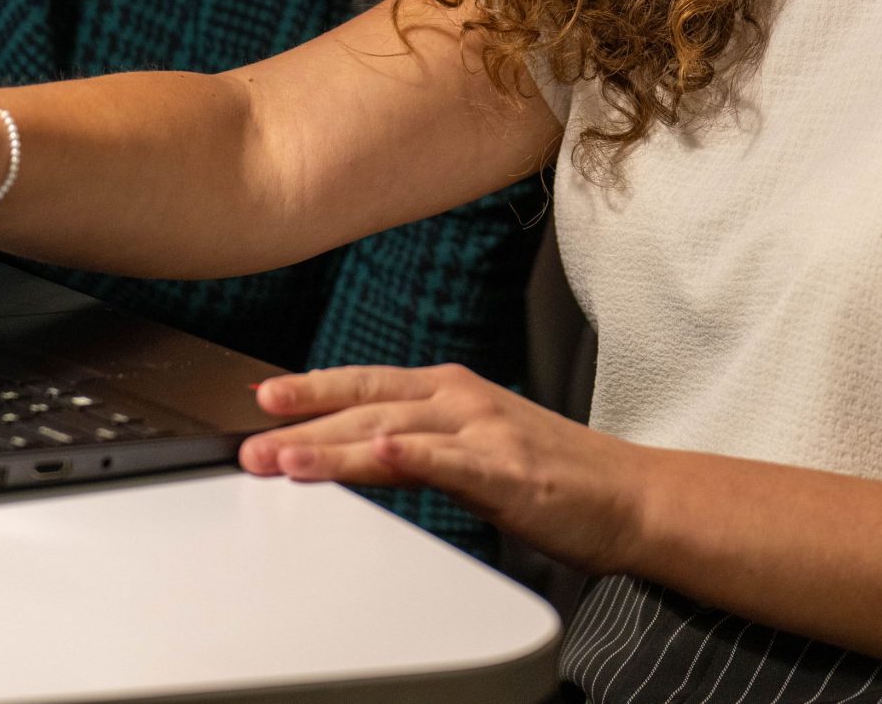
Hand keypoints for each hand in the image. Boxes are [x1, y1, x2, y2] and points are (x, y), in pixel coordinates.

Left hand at [240, 364, 646, 574]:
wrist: (632, 496)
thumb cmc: (557, 475)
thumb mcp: (476, 446)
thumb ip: (421, 445)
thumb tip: (362, 452)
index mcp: (452, 391)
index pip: (366, 385)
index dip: (311, 391)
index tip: (261, 401)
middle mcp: (462, 400)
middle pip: (366, 406)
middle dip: (302, 423)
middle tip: (249, 442)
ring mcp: (485, 433)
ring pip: (394, 431)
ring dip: (333, 444)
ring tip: (285, 457)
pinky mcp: (508, 472)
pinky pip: (449, 462)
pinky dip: (410, 455)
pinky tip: (376, 455)